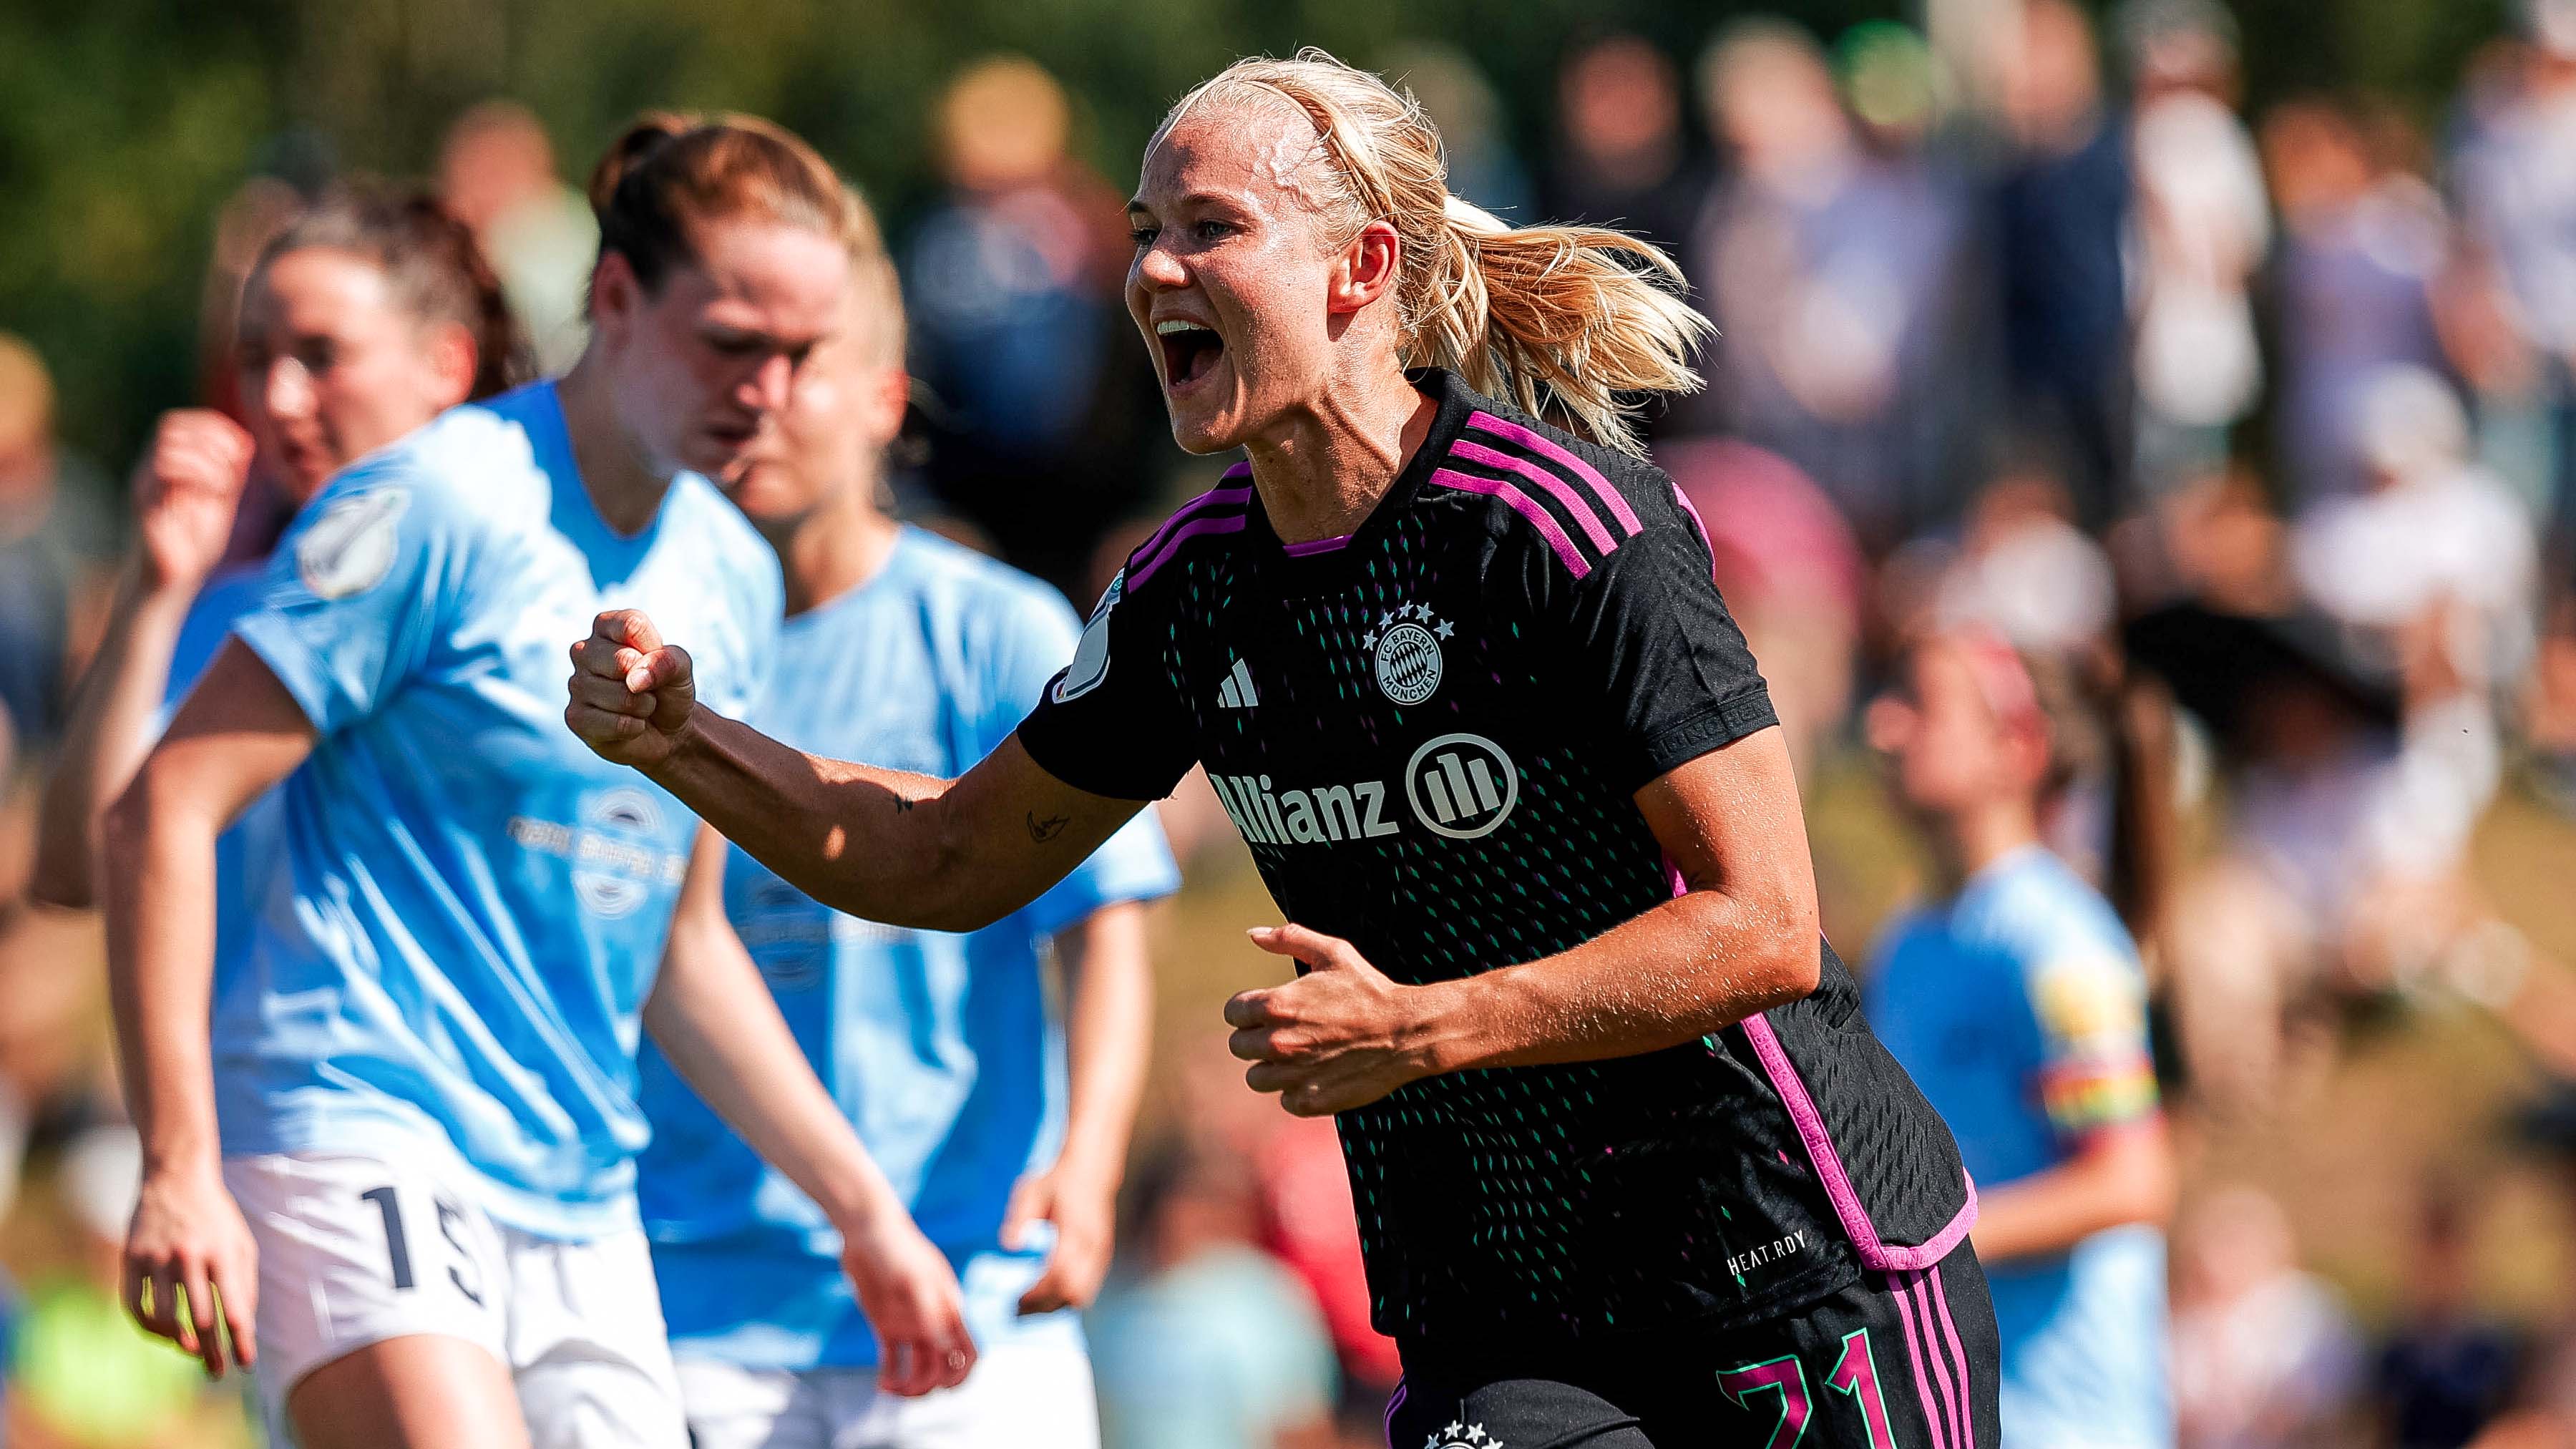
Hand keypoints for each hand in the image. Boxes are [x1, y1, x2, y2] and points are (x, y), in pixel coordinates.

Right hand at [123, 1162, 258, 1376]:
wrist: (176, 1177)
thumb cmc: (216, 1216)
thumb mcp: (242, 1243)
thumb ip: (245, 1283)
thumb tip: (242, 1327)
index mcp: (222, 1253)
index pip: (234, 1308)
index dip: (240, 1341)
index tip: (245, 1364)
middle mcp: (189, 1257)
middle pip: (200, 1319)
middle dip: (210, 1351)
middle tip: (217, 1371)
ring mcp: (156, 1258)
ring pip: (164, 1317)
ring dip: (177, 1341)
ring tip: (191, 1351)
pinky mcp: (131, 1258)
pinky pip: (133, 1305)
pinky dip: (147, 1326)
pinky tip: (164, 1333)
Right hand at [131, 410, 253, 594]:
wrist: (170, 582)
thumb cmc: (192, 542)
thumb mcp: (219, 500)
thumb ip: (230, 472)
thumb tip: (245, 441)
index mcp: (164, 464)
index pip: (180, 422)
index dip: (213, 426)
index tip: (243, 448)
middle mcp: (147, 470)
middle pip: (170, 426)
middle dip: (212, 439)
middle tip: (236, 467)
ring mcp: (142, 485)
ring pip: (166, 445)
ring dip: (207, 459)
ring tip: (225, 485)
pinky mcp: (142, 505)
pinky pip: (162, 472)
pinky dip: (197, 474)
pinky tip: (215, 494)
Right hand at [565, 609, 696, 768]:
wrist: (666, 729)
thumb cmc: (668, 688)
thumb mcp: (680, 667)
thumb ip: (666, 661)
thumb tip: (634, 679)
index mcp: (606, 627)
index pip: (631, 625)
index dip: (654, 647)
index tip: (654, 658)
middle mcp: (584, 652)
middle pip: (622, 660)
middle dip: (648, 681)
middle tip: (647, 687)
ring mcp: (576, 685)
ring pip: (622, 696)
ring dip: (643, 706)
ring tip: (639, 706)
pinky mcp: (576, 718)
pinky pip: (616, 724)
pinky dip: (634, 727)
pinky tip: (629, 724)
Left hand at [839, 1207, 975, 1396]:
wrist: (865, 1230)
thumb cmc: (896, 1250)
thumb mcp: (915, 1280)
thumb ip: (932, 1314)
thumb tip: (948, 1351)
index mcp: (949, 1311)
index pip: (968, 1354)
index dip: (961, 1375)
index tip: (942, 1386)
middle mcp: (933, 1322)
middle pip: (942, 1368)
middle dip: (929, 1386)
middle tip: (906, 1389)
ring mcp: (910, 1325)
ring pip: (918, 1369)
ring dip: (908, 1385)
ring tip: (888, 1388)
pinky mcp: (886, 1325)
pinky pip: (892, 1360)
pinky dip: (889, 1375)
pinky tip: (880, 1384)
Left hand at [1001, 1162, 1115, 1314]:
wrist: (1092, 1171)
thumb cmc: (1057, 1181)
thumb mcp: (1031, 1190)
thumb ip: (1020, 1216)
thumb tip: (1008, 1246)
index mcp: (1075, 1230)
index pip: (1058, 1273)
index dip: (1038, 1292)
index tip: (1015, 1300)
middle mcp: (1092, 1247)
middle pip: (1072, 1292)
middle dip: (1044, 1306)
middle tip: (1015, 1311)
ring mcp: (1100, 1254)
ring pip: (1082, 1296)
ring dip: (1055, 1306)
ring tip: (1026, 1308)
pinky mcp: (1101, 1258)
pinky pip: (1086, 1289)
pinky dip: (1064, 1298)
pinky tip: (1043, 1296)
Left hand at [1228, 924, 1437, 1115]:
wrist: (1407, 1033)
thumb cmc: (1370, 990)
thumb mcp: (1333, 953)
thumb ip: (1289, 939)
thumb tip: (1253, 934)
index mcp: (1276, 1005)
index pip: (1233, 1013)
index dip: (1249, 1010)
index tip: (1267, 1011)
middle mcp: (1277, 1043)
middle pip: (1238, 1046)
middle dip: (1257, 1037)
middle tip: (1285, 1032)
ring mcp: (1292, 1075)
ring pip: (1256, 1077)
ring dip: (1272, 1067)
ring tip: (1299, 1055)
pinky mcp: (1309, 1101)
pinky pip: (1284, 1099)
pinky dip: (1296, 1090)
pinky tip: (1317, 1073)